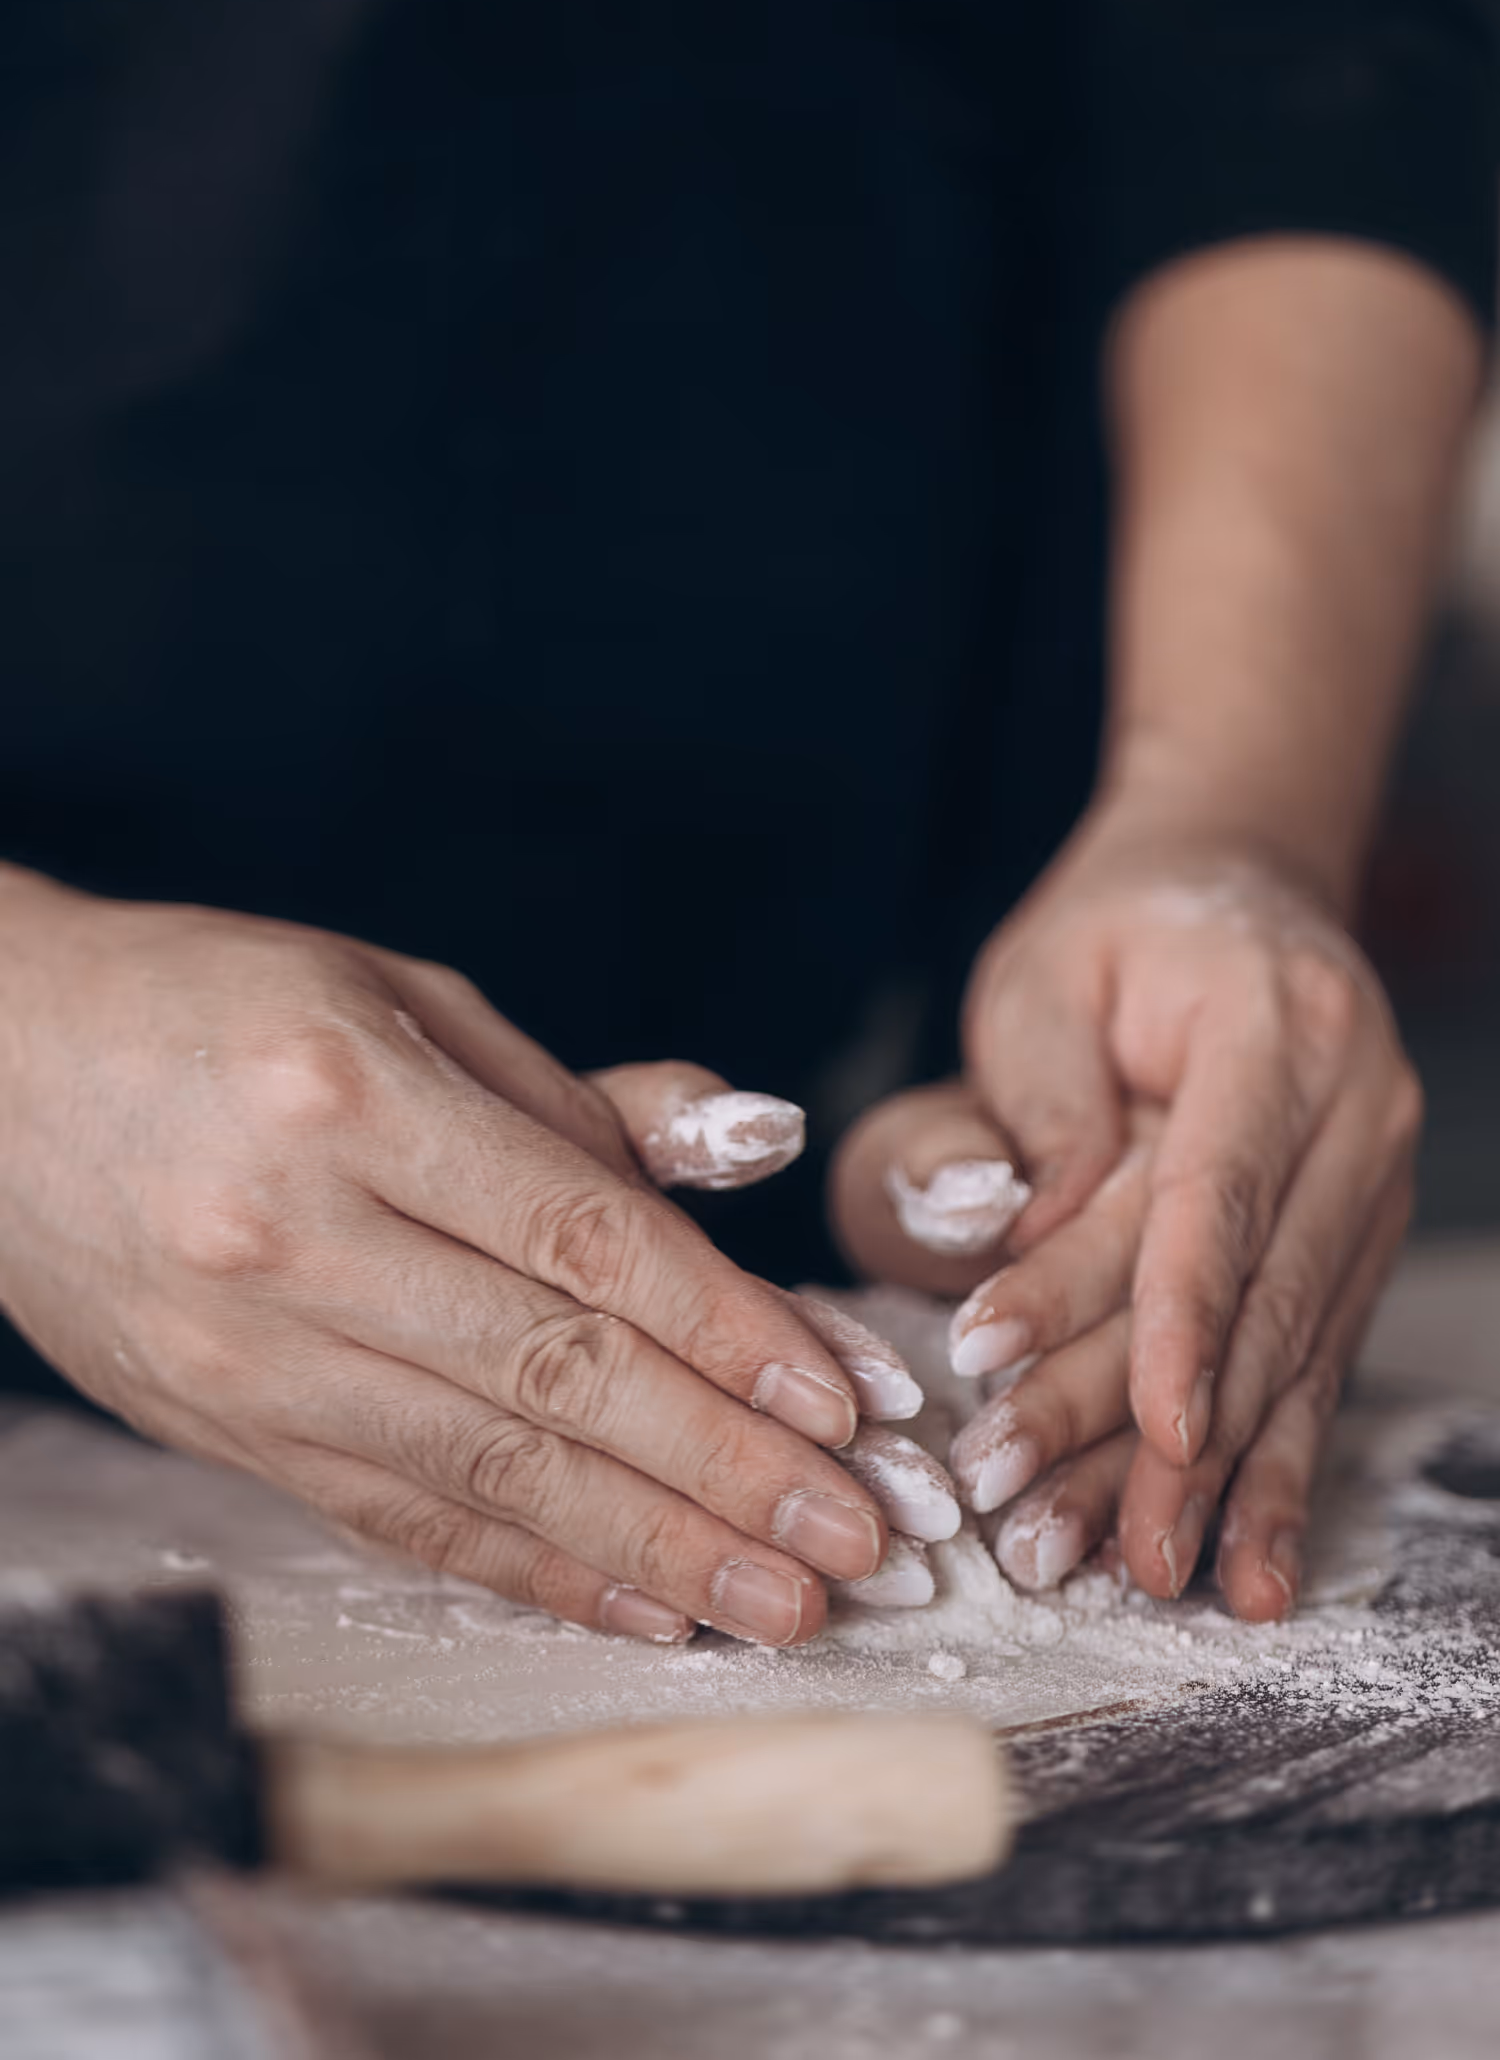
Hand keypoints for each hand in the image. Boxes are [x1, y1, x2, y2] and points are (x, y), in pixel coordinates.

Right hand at [0, 867, 936, 1646]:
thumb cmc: (218, 1008)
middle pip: (555, 1376)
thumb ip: (574, 1096)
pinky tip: (638, 1608)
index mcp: (352, 1100)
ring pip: (489, 1472)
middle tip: (861, 1537)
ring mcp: (252, 1354)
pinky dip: (530, 1570)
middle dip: (725, 1469)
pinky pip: (402, 1518)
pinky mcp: (228, 1429)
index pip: (583, 1242)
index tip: (844, 1399)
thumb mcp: (398, 996)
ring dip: (653, 1551)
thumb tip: (750, 1140)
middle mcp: (296, 1239)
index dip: (729, 1331)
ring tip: (785, 1602)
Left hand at [830, 793, 1420, 1619]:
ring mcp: (1377, 1178)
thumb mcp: (1046, 976)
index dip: (1182, 1314)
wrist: (1237, 884)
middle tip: (1056, 1529)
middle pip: (1252, 1293)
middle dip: (1155, 1428)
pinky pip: (1316, 1361)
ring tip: (1146, 1573)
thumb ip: (1043, 1100)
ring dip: (1214, 1476)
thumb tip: (1035, 1235)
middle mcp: (1357, 1109)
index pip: (1220, 1190)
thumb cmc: (1118, 932)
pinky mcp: (1360, 1237)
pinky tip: (1250, 1564)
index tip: (1150, 1428)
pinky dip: (1275, 1466)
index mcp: (1276, 1024)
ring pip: (1289, 1350)